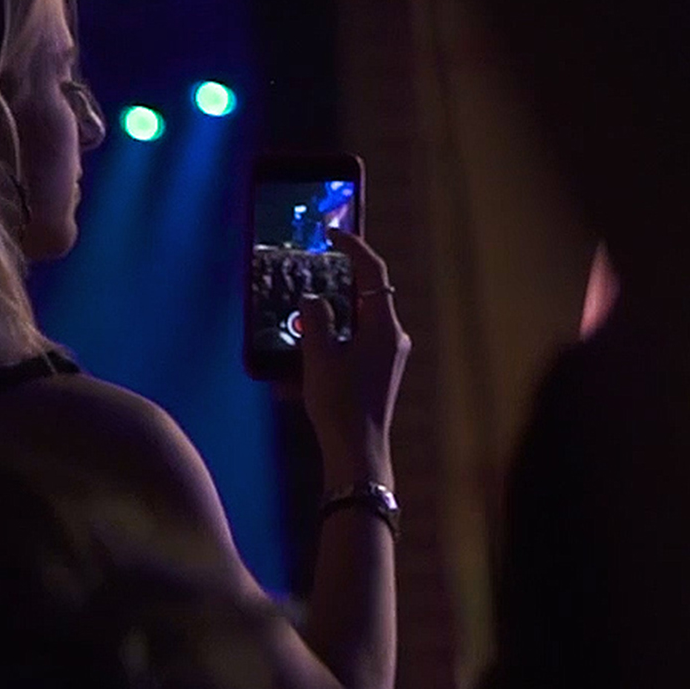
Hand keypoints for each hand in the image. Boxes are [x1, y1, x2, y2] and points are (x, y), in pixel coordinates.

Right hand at [298, 230, 410, 490]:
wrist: (357, 455)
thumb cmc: (341, 406)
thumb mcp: (319, 357)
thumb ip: (316, 319)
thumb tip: (314, 299)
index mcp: (384, 326)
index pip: (372, 271)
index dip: (353, 247)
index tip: (332, 233)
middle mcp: (392, 337)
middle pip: (364, 296)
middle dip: (334, 287)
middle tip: (308, 278)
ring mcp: (388, 356)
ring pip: (356, 322)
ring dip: (328, 321)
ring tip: (297, 328)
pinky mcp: (379, 373)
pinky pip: (353, 346)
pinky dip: (330, 346)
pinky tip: (299, 367)